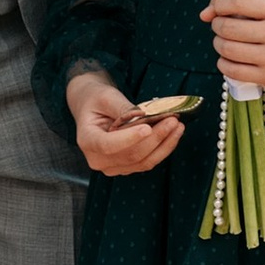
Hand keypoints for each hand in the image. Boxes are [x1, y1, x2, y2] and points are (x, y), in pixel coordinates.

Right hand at [68, 71, 192, 178]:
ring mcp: (113, 167)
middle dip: (155, 138)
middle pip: (131, 155)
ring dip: (164, 144)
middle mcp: (98, 159)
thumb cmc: (97, 100)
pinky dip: (163, 148)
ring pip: (143, 161)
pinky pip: (148, 161)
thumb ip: (122, 107)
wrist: (93, 108)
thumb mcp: (106, 97)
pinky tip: (173, 133)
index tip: (147, 127)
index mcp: (87, 140)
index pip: (107, 145)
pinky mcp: (127, 167)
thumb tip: (144, 116)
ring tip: (178, 126)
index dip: (129, 138)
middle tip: (173, 120)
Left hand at [200, 0, 264, 89]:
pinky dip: (223, 62)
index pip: (239, 2)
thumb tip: (205, 14)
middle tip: (221, 26)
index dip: (220, 4)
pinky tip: (229, 58)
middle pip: (227, 27)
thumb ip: (238, 4)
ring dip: (218, 43)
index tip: (217, 8)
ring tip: (225, 41)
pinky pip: (230, 70)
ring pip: (226, 49)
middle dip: (217, 25)